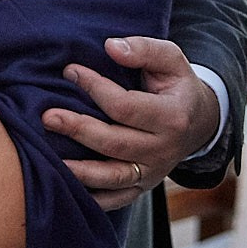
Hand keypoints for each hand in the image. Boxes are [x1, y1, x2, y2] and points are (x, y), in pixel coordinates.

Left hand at [45, 37, 220, 211]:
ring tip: (50, 158)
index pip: (126, 106)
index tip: (70, 71)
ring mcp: (153, 173)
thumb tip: (111, 47)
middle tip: (47, 117)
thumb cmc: (177, 85)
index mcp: (172, 116)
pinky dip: (91, 198)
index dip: (95, 87)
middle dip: (78, 129)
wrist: (199, 123)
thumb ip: (144, 49)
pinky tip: (65, 185)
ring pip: (113, 177)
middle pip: (115, 143)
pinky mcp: (143, 187)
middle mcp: (163, 150)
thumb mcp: (171, 59)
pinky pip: (115, 199)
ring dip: (79, 170)